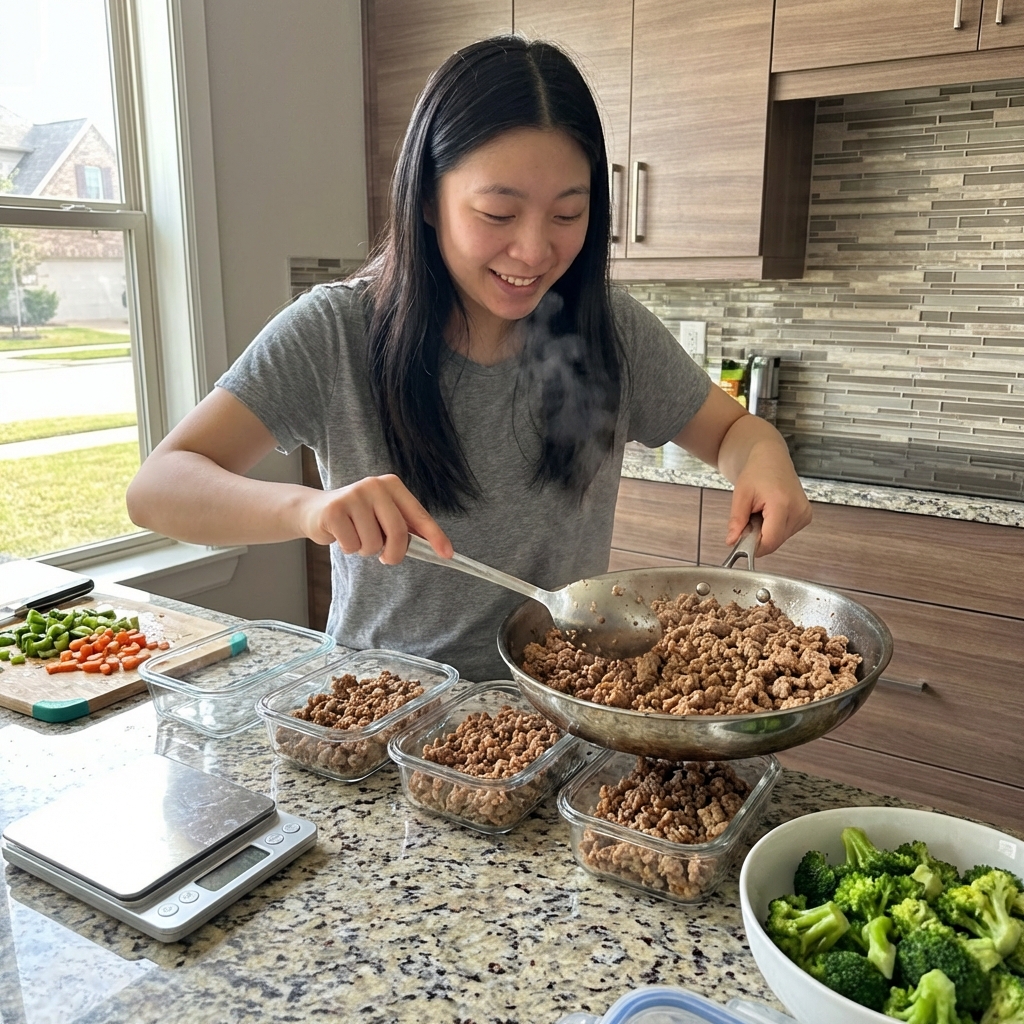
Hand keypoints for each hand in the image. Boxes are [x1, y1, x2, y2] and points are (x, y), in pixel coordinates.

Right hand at [300, 474, 451, 564]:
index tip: (447, 554)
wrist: (314, 511)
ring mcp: (353, 495)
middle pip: (398, 531)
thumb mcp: (383, 517)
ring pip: (373, 543)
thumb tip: (434, 548)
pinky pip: (352, 545)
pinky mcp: (334, 510)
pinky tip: (342, 535)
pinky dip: (349, 548)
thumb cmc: (357, 518)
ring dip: (367, 550)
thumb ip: (405, 528)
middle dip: (394, 553)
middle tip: (386, 559)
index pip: (419, 515)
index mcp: (392, 485)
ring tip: (357, 537)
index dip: (435, 536)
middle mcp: (375, 486)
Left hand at [725, 440, 811, 555]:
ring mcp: (805, 514)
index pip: (769, 541)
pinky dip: (774, 528)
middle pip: (774, 542)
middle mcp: (798, 511)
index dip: (753, 546)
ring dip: (766, 532)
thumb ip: (737, 521)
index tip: (740, 541)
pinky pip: (786, 533)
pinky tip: (771, 513)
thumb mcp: (740, 495)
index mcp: (782, 504)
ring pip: (780, 539)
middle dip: (758, 537)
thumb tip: (732, 542)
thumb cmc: (756, 472)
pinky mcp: (806, 516)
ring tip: (761, 512)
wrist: (772, 459)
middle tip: (750, 519)